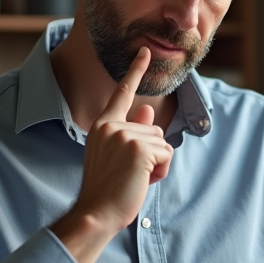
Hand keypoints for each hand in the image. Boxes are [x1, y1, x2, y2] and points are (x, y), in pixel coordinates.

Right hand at [52, 48, 172, 262]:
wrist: (96, 212)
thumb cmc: (107, 189)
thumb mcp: (117, 156)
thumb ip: (132, 131)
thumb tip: (149, 111)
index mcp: (102, 125)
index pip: (122, 93)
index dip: (135, 71)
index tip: (145, 51)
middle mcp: (112, 125)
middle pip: (154, 130)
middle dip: (151, 155)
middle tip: (129, 174)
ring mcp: (125, 135)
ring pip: (162, 143)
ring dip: (156, 165)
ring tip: (133, 179)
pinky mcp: (139, 148)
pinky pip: (166, 154)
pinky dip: (160, 171)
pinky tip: (141, 181)